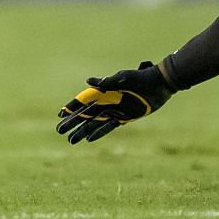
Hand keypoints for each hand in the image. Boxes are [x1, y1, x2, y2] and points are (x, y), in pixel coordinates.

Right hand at [56, 63, 174, 144]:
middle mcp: (107, 101)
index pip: (84, 100)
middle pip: (86, 114)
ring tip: (70, 140)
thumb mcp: (123, 78)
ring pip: (94, 123)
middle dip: (72, 122)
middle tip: (59, 130)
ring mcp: (115, 110)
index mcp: (105, 90)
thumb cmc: (141, 78)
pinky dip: (98, 133)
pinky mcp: (124, 117)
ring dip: (82, 131)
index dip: (72, 107)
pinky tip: (88, 139)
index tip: (60, 114)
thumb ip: (107, 82)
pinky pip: (108, 127)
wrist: (159, 84)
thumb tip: (88, 81)